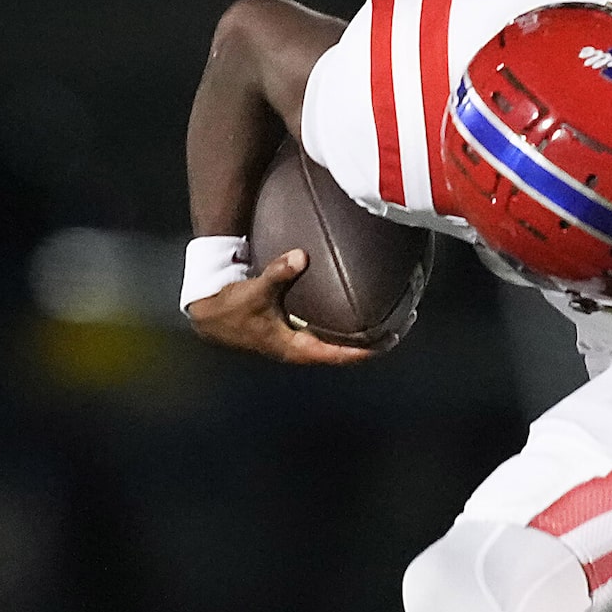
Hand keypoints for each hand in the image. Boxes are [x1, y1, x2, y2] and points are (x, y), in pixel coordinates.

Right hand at [186, 249, 374, 365]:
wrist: (208, 315)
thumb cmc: (231, 309)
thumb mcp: (255, 291)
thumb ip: (278, 273)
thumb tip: (300, 256)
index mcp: (296, 349)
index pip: (341, 355)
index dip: (367, 350)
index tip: (391, 339)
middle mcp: (302, 350)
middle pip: (346, 351)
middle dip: (373, 341)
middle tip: (403, 324)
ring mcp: (299, 342)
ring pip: (338, 343)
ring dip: (362, 334)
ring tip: (390, 319)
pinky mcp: (295, 332)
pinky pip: (328, 331)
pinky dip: (345, 323)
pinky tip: (359, 308)